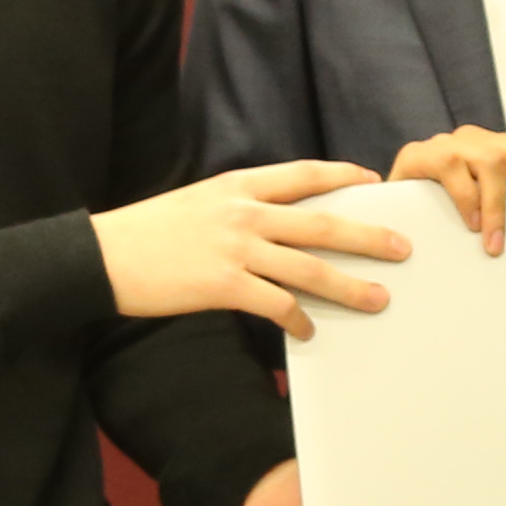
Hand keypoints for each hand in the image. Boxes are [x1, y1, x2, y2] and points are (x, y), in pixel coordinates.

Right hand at [97, 160, 405, 338]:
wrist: (102, 256)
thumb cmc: (146, 233)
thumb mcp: (197, 203)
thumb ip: (238, 208)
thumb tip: (275, 225)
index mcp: (237, 185)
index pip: (303, 175)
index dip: (342, 177)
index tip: (373, 183)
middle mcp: (243, 212)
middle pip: (321, 223)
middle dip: (367, 236)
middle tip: (403, 247)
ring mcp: (235, 248)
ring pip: (309, 268)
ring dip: (349, 285)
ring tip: (380, 298)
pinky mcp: (223, 285)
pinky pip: (276, 304)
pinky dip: (298, 319)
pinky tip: (309, 331)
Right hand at [387, 124, 505, 253]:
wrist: (388, 210)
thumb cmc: (447, 216)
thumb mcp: (490, 207)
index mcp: (505, 147)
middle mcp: (483, 139)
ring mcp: (452, 144)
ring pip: (493, 160)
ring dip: (500, 207)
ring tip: (497, 244)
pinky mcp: (421, 154)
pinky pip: (452, 167)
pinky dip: (466, 198)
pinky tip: (471, 224)